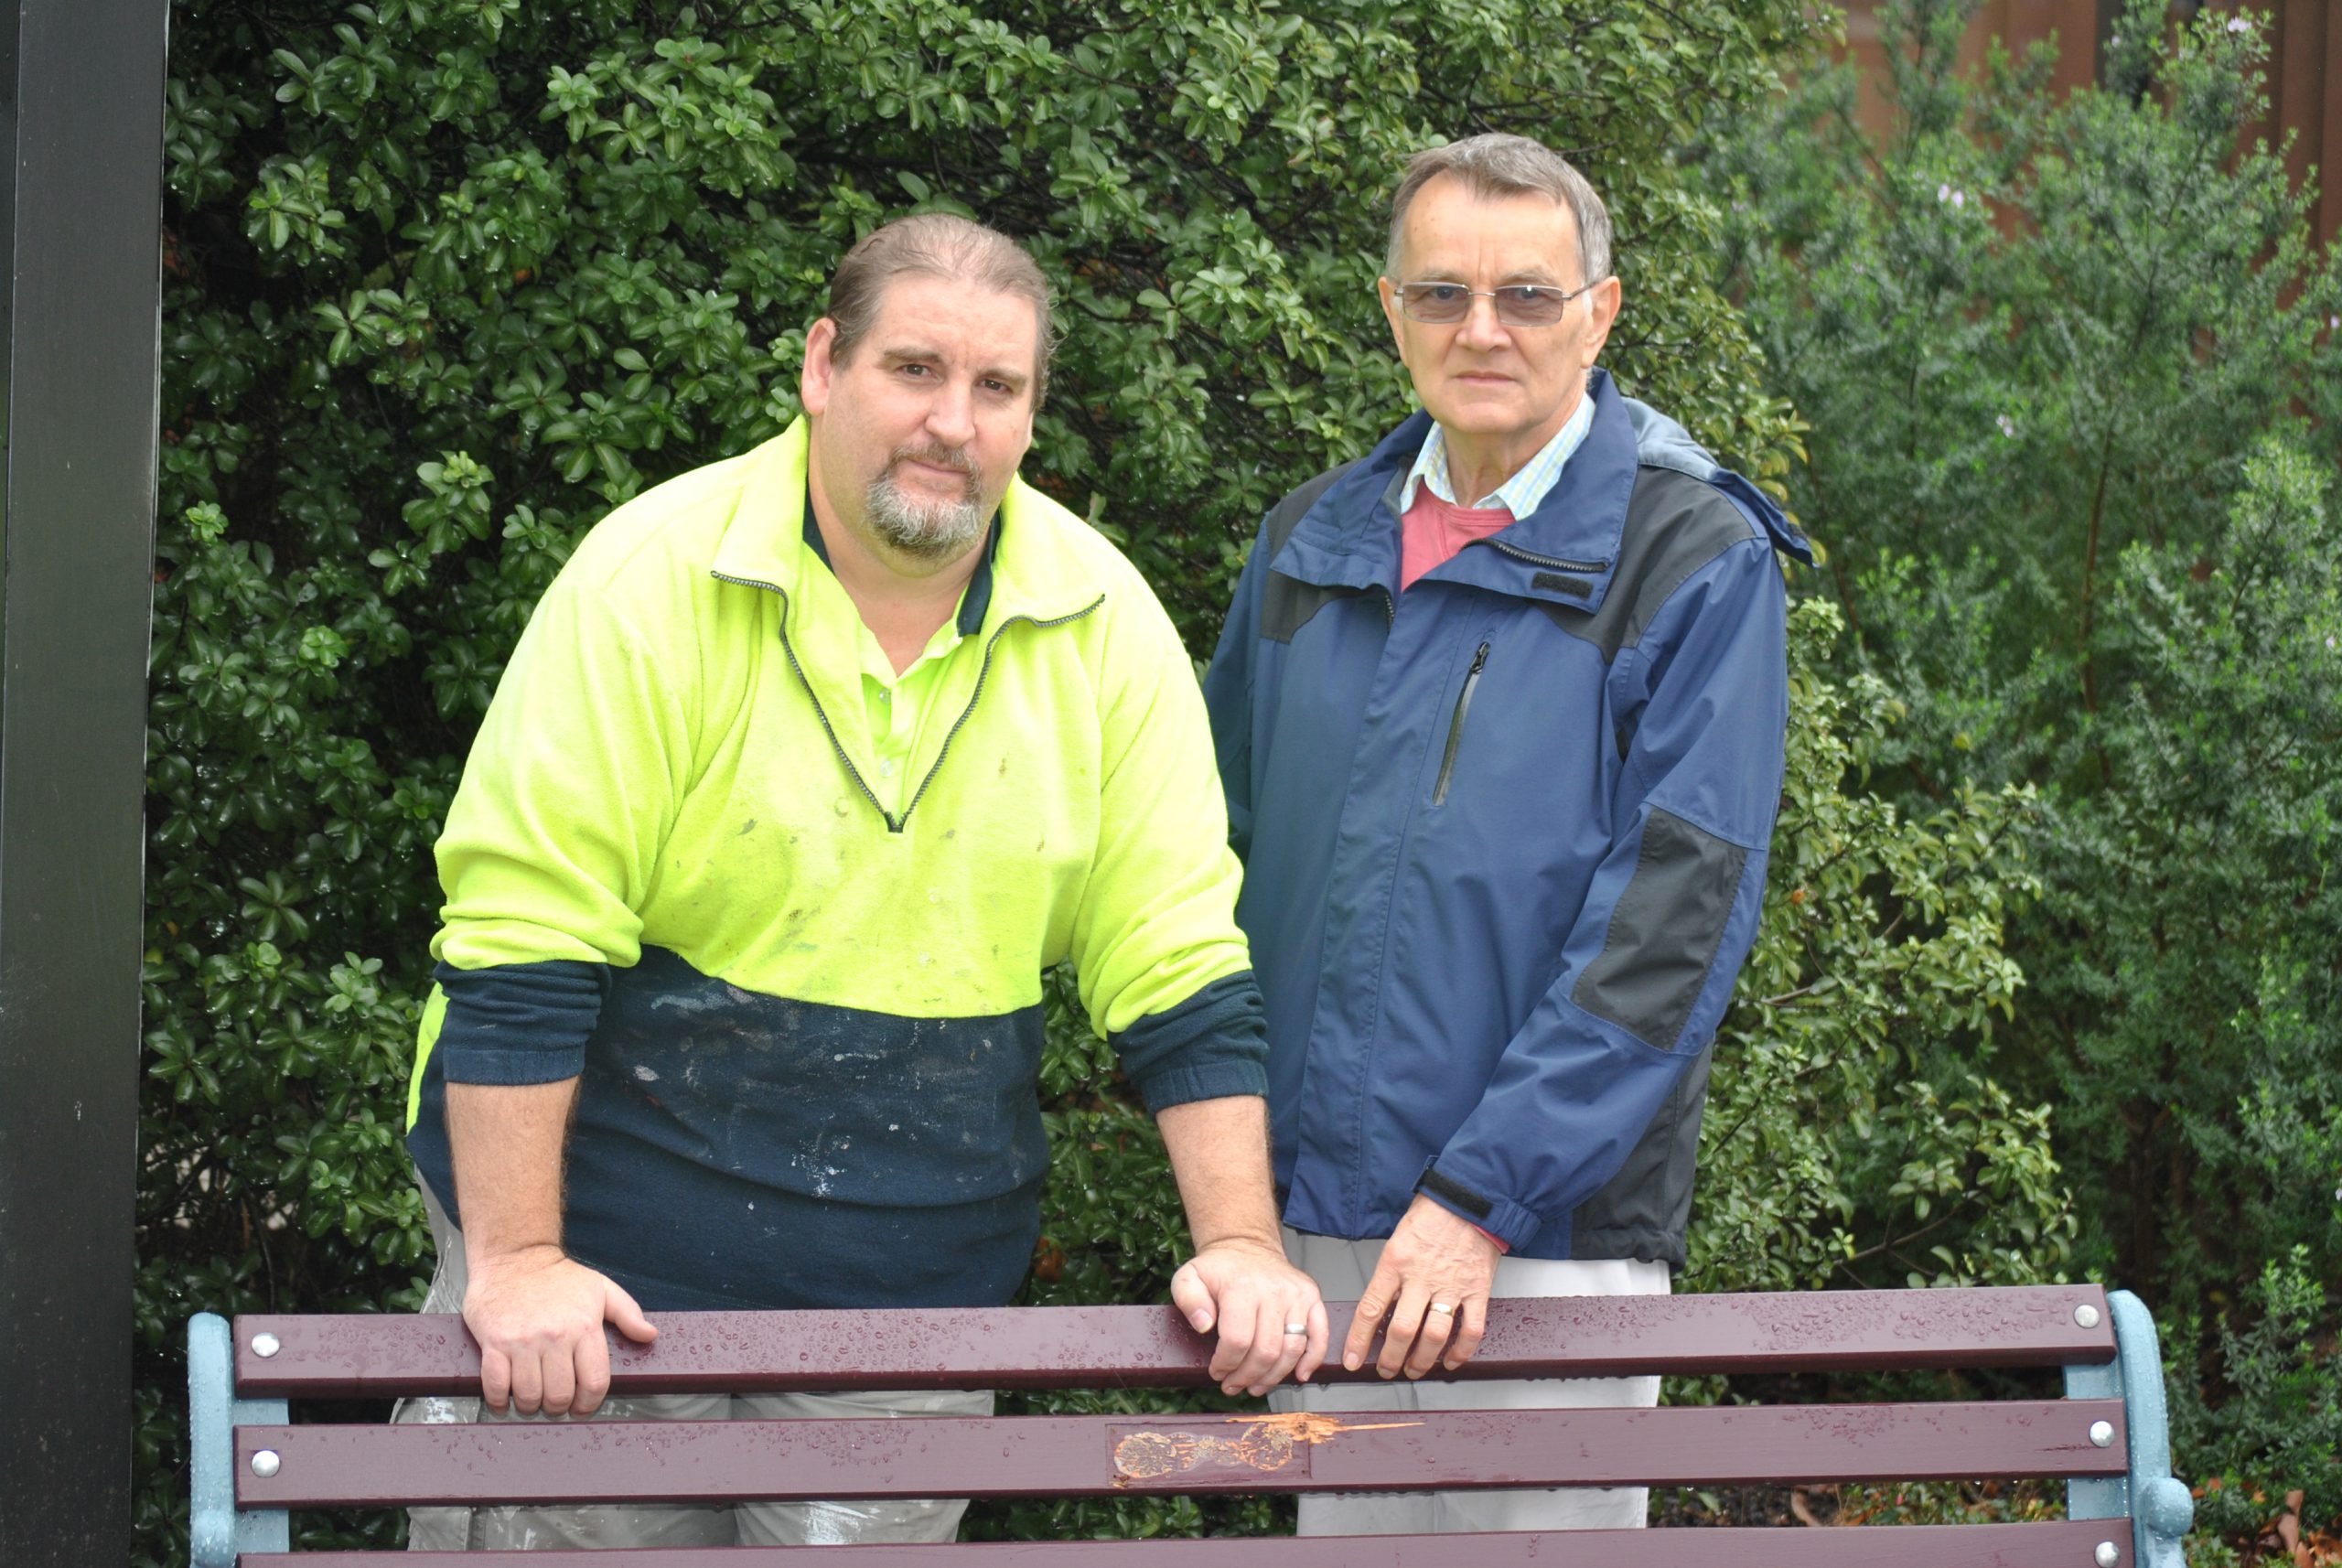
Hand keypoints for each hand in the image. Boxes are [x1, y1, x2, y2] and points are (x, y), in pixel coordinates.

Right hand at [463, 1243, 657, 1416]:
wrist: (514, 1256)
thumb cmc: (557, 1276)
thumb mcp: (600, 1288)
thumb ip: (628, 1313)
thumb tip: (649, 1335)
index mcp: (585, 1326)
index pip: (595, 1381)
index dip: (589, 1403)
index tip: (581, 1407)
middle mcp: (555, 1336)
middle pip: (560, 1395)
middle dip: (558, 1407)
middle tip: (554, 1403)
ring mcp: (523, 1341)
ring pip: (529, 1395)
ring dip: (530, 1405)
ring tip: (531, 1400)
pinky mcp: (494, 1342)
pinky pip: (495, 1385)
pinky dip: (498, 1400)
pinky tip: (504, 1399)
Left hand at [1169, 1238, 1329, 1396]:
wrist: (1247, 1246)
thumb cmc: (1218, 1269)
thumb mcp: (1188, 1278)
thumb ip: (1188, 1301)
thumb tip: (1204, 1325)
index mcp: (1242, 1286)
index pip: (1237, 1340)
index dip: (1226, 1364)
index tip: (1217, 1372)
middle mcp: (1274, 1290)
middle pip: (1266, 1350)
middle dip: (1247, 1376)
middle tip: (1233, 1385)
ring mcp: (1297, 1294)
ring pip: (1292, 1349)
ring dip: (1273, 1376)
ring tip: (1256, 1386)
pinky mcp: (1312, 1297)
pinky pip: (1320, 1334)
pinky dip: (1313, 1360)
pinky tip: (1299, 1375)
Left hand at [1344, 1195, 1500, 1378]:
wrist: (1468, 1197)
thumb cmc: (1431, 1214)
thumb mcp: (1397, 1239)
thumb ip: (1390, 1273)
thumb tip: (1381, 1306)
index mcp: (1395, 1262)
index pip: (1371, 1309)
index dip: (1358, 1340)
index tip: (1351, 1359)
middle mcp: (1421, 1278)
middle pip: (1403, 1330)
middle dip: (1391, 1358)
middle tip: (1386, 1370)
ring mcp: (1451, 1286)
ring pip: (1434, 1336)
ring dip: (1422, 1360)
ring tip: (1414, 1370)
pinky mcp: (1477, 1289)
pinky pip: (1471, 1329)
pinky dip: (1461, 1351)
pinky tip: (1450, 1361)